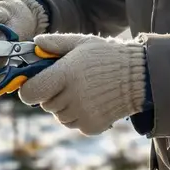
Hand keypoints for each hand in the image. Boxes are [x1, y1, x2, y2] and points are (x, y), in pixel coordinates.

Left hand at [18, 33, 147, 135]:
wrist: (140, 77)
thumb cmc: (108, 56)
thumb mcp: (82, 42)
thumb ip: (56, 43)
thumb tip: (36, 43)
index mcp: (65, 75)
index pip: (30, 93)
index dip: (29, 89)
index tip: (35, 84)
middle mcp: (71, 97)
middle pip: (45, 104)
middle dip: (51, 94)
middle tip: (68, 82)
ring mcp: (82, 114)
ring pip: (59, 116)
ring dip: (65, 106)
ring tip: (83, 91)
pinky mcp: (91, 127)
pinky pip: (74, 124)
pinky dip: (79, 116)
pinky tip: (93, 102)